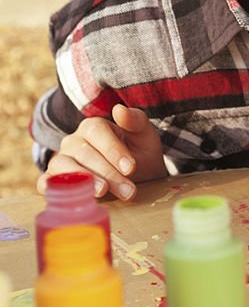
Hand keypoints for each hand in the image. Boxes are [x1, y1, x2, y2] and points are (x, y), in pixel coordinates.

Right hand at [36, 105, 165, 200]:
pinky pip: (45, 182)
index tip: (130, 168)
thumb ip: (135, 121)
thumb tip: (119, 109)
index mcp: (92, 126)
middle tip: (128, 190)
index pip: (96, 132)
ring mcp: (61, 160)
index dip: (113, 150)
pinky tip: (72, 197)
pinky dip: (53, 188)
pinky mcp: (52, 180)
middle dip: (108, 173)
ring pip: (63, 165)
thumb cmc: (138, 152)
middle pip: (84, 153)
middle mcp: (73, 141)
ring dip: (84, 180)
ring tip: (103, 192)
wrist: (137, 176)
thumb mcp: (144, 136)